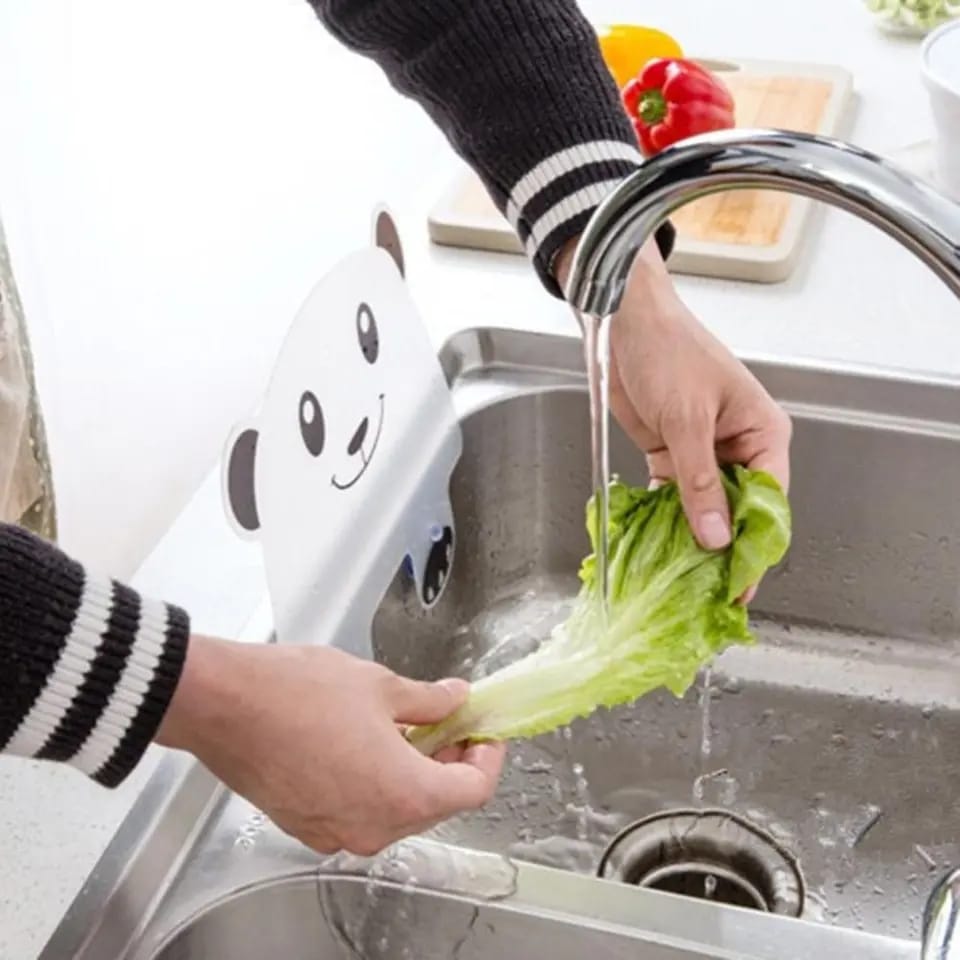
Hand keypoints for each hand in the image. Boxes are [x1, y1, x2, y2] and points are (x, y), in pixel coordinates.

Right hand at [156, 636, 504, 856]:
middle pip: (436, 804)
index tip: (482, 730)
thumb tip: (455, 700)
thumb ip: (430, 700)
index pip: (473, 789)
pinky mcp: (307, 827)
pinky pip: (360, 812)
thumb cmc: (296, 693)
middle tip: (447, 720)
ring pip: (397, 810)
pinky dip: (375, 783)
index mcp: (404, 794)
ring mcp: (338, 832)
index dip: (486, 756)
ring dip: (411, 772)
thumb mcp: (380, 685)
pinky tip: (366, 743)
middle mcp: (374, 826)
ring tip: (404, 726)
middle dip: (448, 762)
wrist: (223, 705)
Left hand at [556, 238, 790, 594]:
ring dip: (693, 541)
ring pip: (705, 510)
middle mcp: (739, 449)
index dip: (755, 547)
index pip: (769, 503)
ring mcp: (704, 454)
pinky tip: (657, 549)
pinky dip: (665, 521)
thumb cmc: (669, 351)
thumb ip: (699, 481)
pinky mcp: (671, 455)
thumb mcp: (687, 419)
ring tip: (682, 583)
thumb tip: (716, 537)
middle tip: (707, 596)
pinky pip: (674, 498)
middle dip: (724, 551)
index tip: (739, 585)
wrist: (625, 322)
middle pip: (738, 513)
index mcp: (763, 434)